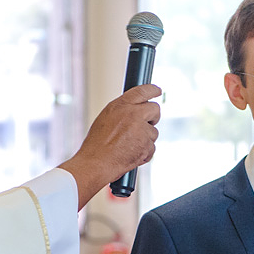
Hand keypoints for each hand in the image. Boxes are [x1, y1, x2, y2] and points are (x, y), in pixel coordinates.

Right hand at [59, 84, 161, 208]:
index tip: (158, 91)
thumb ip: (122, 112)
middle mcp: (133, 114)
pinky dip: (144, 153)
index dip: (153, 90)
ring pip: (153, 132)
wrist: (96, 163)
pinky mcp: (146, 145)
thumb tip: (135, 110)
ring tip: (128, 146)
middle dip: (153, 117)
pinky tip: (131, 154)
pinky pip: (152, 148)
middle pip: (155, 109)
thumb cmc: (96, 145)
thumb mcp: (105, 119)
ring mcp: (141, 130)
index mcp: (120, 105)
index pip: (142, 91)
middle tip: (147, 125)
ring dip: (145, 140)